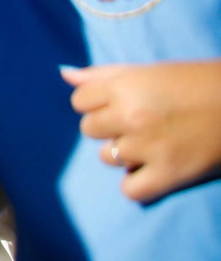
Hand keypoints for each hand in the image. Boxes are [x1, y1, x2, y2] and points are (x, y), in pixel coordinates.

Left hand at [65, 59, 220, 202]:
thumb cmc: (196, 83)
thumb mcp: (150, 71)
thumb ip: (104, 75)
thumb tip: (64, 74)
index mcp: (124, 86)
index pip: (80, 101)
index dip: (98, 103)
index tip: (119, 104)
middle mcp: (131, 115)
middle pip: (90, 130)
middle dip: (109, 127)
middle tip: (138, 124)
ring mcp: (148, 146)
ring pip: (108, 158)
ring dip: (125, 154)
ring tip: (153, 143)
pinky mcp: (170, 174)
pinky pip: (131, 189)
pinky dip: (139, 183)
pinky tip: (154, 170)